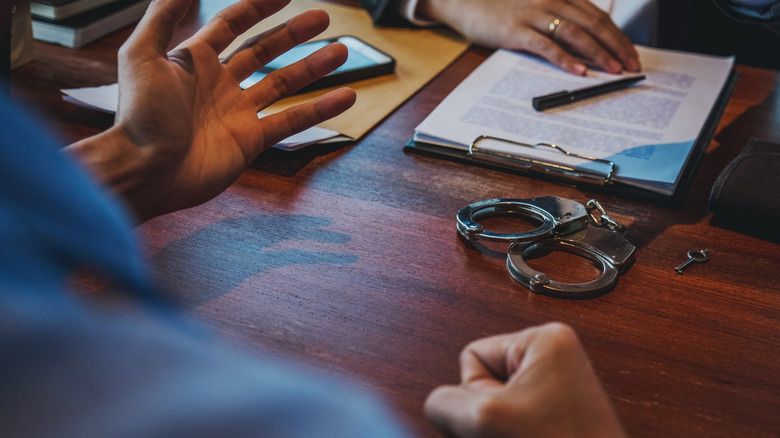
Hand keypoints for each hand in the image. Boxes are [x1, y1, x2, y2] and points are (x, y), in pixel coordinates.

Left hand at [67, 0, 355, 221]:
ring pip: (283, 83)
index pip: (233, 23)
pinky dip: (319, 109)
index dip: (258, 5)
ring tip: (341, 52)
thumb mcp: (142, 55)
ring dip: (313, 67)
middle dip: (293, 33)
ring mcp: (238, 112)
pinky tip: (345, 96)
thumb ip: (163, 15)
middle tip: (323, 17)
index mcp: (194, 59)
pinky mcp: (251, 141)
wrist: (147, 171)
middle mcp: (219, 83)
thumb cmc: (140, 117)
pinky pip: (292, 121)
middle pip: (264, 50)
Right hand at [417, 0, 639, 74]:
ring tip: (613, 69)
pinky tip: (579, 71)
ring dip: (598, 53)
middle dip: (616, 46)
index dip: (617, 36)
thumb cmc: (502, 11)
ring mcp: (534, 15)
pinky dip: (566, 59)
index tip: (631, 54)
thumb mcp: (537, 10)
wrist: (467, 4)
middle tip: (631, 65)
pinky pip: (547, 46)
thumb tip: (587, 45)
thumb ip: (561, 21)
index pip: (597, 16)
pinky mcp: (517, 31)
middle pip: (593, 24)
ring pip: (575, 34)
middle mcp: (551, 1)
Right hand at [425, 322, 625, 437]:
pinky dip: (512, 434)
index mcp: (547, 338)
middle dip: (489, 415)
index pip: (473, 355)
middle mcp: (556, 356)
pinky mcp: (559, 412)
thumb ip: (443, 402)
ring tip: (526, 437)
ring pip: (496, 405)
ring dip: (498, 429)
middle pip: (484, 379)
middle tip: (519, 432)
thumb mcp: (486, 419)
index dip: (478, 393)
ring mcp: (559, 386)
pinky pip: (513, 419)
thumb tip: (439, 405)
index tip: (510, 414)